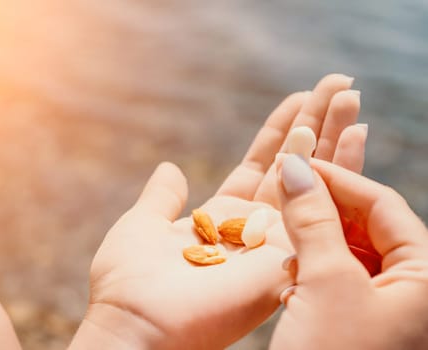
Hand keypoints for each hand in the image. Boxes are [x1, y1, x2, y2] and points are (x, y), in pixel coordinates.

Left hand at [71, 74, 366, 348]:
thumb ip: (162, 197)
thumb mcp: (142, 225)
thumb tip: (171, 168)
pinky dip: (336, 169)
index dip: (280, 134)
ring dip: (331, 137)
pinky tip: (350, 131)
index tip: (299, 100)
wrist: (134, 324)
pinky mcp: (284, 257)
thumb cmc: (130, 280)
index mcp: (220, 220)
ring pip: (311, 180)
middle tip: (338, 85)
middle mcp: (252, 229)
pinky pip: (316, 206)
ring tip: (348, 94)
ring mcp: (272, 242)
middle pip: (293, 168)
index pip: (261, 168)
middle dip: (315, 126)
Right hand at [270, 156, 427, 349]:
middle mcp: (412, 288)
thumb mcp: (325, 283)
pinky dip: (310, 267)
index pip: (383, 205)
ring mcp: (384, 305)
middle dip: (323, 208)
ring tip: (284, 239)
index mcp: (427, 277)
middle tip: (283, 192)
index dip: (337, 179)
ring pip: (347, 249)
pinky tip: (290, 274)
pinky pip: (335, 275)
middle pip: (367, 225)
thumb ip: (312, 219)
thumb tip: (294, 166)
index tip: (295, 163)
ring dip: (313, 239)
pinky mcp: (356, 318)